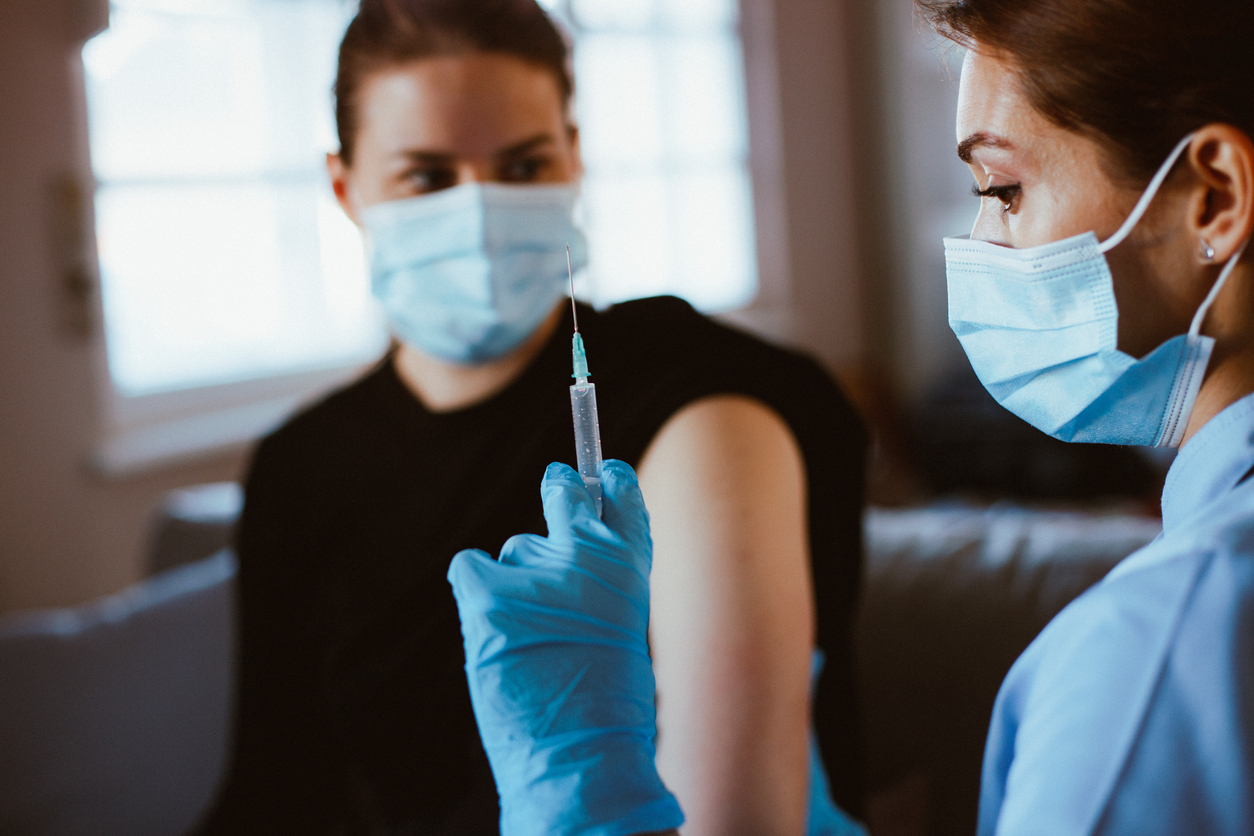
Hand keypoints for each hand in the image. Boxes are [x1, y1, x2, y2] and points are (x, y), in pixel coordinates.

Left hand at [448, 460, 683, 835]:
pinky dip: (477, 592)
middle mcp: (586, 557)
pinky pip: (470, 567)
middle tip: (555, 485)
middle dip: (558, 491)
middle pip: (562, 495)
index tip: (603, 472)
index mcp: (630, 569)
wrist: (579, 758)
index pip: (621, 500)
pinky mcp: (488, 594)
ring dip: (517, 584)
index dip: (609, 482)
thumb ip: (601, 588)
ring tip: (531, 642)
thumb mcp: (623, 636)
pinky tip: (494, 632)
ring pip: (514, 550)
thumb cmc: (604, 713)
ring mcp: (534, 572)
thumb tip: (568, 558)